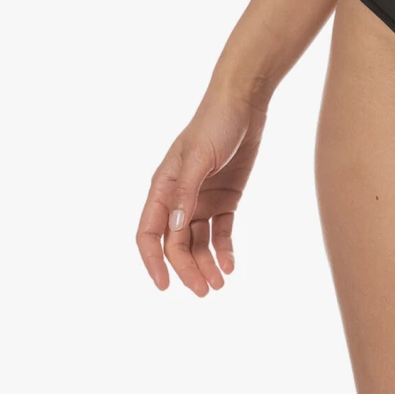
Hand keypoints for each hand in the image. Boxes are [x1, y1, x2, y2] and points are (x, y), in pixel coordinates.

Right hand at [135, 89, 265, 295]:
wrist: (245, 102)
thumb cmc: (216, 123)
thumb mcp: (199, 156)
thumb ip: (186, 192)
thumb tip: (174, 228)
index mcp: (163, 187)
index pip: (149, 233)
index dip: (153, 261)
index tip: (164, 286)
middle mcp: (180, 197)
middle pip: (177, 243)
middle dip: (187, 269)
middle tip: (204, 291)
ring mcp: (203, 199)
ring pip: (199, 242)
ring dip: (206, 264)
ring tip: (220, 284)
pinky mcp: (226, 198)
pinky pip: (221, 231)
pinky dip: (224, 250)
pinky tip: (231, 265)